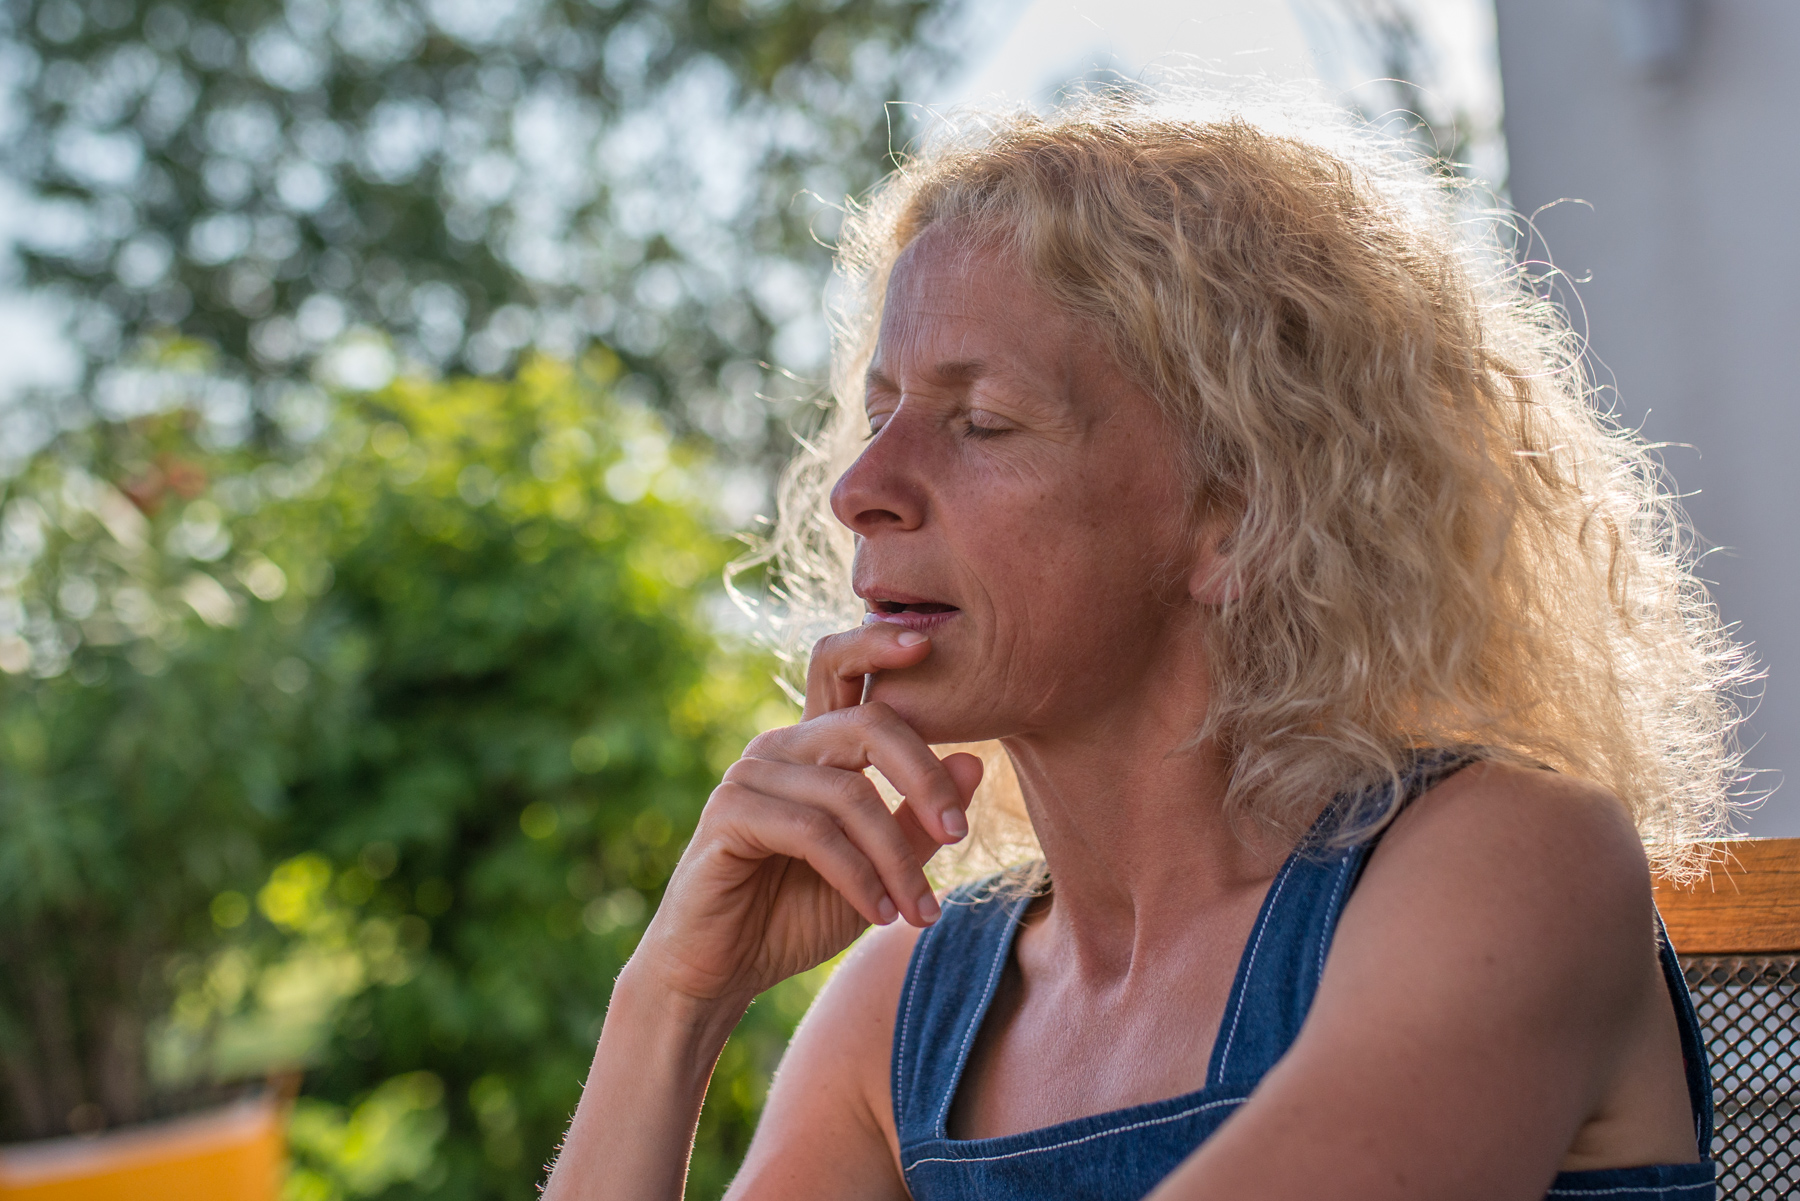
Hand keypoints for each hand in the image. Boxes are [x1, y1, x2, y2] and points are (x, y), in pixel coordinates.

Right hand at [630, 621, 983, 1008]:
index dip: (879, 643)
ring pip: (850, 793)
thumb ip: (918, 820)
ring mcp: (750, 776)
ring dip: (896, 859)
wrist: (720, 974)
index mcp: (814, 747)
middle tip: (960, 835)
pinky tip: (878, 915)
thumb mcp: (879, 871)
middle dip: (924, 777)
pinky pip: (814, 832)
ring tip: (919, 912)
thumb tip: (975, 761)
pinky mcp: (730, 814)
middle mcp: (781, 747)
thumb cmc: (794, 916)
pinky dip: (857, 877)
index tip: (929, 642)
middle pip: (869, 724)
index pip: (844, 671)